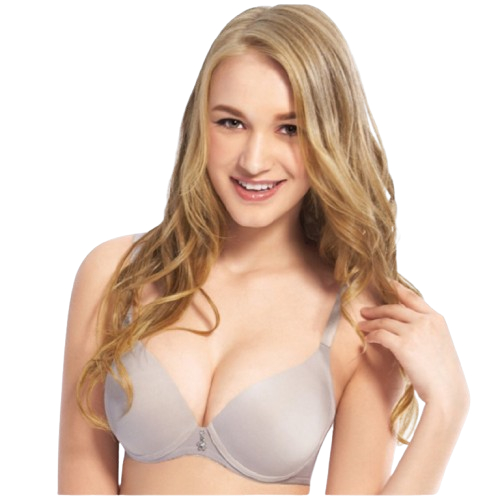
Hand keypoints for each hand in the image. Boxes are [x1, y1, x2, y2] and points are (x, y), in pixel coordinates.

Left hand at [358, 281, 468, 412]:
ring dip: (370, 323)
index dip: (397, 288)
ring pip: (384, 321)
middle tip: (364, 312)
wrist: (447, 393)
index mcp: (436, 319)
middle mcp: (425, 321)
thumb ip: (426, 329)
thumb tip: (405, 323)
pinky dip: (371, 336)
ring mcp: (414, 332)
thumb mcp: (440, 342)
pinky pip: (380, 335)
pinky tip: (367, 339)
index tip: (386, 283)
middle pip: (394, 308)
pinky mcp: (403, 345)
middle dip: (377, 309)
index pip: (412, 297)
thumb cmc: (443, 373)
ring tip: (361, 326)